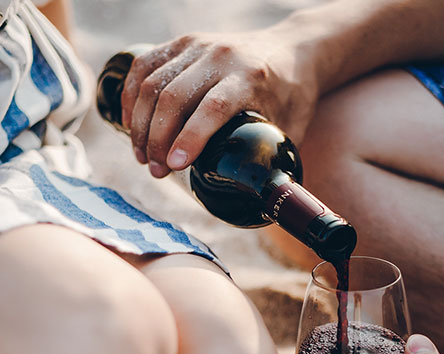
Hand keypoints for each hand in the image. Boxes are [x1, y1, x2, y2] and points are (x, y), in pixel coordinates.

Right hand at [120, 29, 319, 177]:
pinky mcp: (183, 42)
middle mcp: (221, 57)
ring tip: (144, 157)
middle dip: (158, 140)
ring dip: (141, 124)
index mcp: (251, 77)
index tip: (175, 166)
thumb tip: (262, 201)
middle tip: (156, 172)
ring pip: (153, 82)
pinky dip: (131, 96)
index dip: (191, 138)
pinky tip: (131, 125)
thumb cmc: (292, 95)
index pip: (213, 108)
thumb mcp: (291, 127)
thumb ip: (273, 159)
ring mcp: (199, 45)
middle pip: (175, 97)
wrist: (293, 49)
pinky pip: (144, 65)